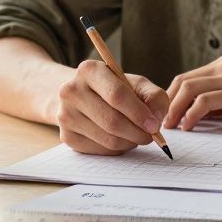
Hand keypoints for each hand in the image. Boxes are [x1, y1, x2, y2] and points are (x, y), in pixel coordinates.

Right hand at [55, 60, 169, 154]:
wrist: (82, 96)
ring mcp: (65, 114)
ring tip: (136, 135)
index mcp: (90, 70)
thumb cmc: (115, 89)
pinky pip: (99, 150)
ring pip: (107, 139)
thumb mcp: (136, 84)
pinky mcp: (66, 136)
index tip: (153, 125)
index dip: (139, 113)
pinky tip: (121, 139)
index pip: (117, 95)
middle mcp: (71, 91)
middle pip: (111, 121)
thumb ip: (154, 96)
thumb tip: (156, 119)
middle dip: (137, 132)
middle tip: (150, 136)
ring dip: (129, 142)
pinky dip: (117, 149)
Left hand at [162, 53, 221, 130]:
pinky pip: (204, 102)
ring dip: (173, 109)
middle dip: (167, 103)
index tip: (167, 115)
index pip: (188, 77)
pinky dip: (191, 114)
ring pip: (188, 88)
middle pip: (182, 81)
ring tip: (169, 127)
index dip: (172, 97)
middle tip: (161, 123)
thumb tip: (202, 115)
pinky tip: (188, 127)